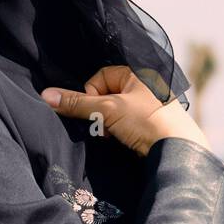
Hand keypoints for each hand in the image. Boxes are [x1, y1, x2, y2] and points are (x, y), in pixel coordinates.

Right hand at [40, 65, 210, 156]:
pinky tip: (124, 142)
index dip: (92, 94)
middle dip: (99, 113)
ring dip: (108, 125)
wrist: (178, 151)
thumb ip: (76, 103)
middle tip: (105, 126)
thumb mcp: (108, 109)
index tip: (95, 110)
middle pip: (106, 96)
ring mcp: (149, 107)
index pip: (101, 76)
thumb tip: (46, 96)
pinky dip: (119, 133)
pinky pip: (125, 125)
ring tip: (115, 135)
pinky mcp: (151, 125)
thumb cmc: (148, 121)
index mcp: (138, 73)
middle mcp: (144, 86)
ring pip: (114, 113)